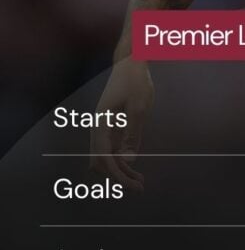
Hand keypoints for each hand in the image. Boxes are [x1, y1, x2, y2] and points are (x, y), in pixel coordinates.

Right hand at [90, 59, 153, 191]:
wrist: (131, 62)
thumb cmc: (136, 82)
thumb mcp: (139, 108)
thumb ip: (132, 135)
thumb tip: (127, 161)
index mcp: (101, 123)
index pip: (104, 158)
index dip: (117, 175)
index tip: (133, 186)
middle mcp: (98, 128)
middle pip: (101, 162)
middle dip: (118, 177)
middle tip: (139, 187)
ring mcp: (104, 127)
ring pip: (106, 157)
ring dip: (120, 171)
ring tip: (140, 182)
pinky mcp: (112, 125)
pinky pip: (112, 149)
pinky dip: (121, 160)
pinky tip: (135, 167)